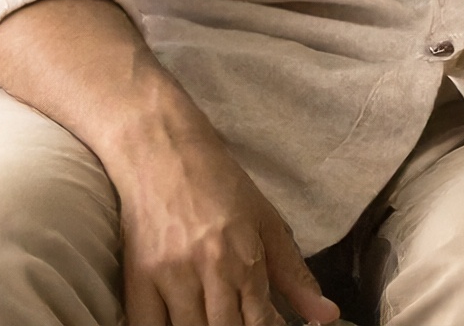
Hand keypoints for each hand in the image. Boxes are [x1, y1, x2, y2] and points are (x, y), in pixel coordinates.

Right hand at [108, 107, 337, 325]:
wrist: (164, 153)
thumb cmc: (221, 186)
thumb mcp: (268, 224)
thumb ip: (294, 276)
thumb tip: (326, 316)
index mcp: (243, 257)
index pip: (260, 321)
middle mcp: (206, 270)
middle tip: (244, 322)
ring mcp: (168, 276)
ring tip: (218, 320)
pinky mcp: (137, 278)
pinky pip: (146, 325)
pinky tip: (184, 322)